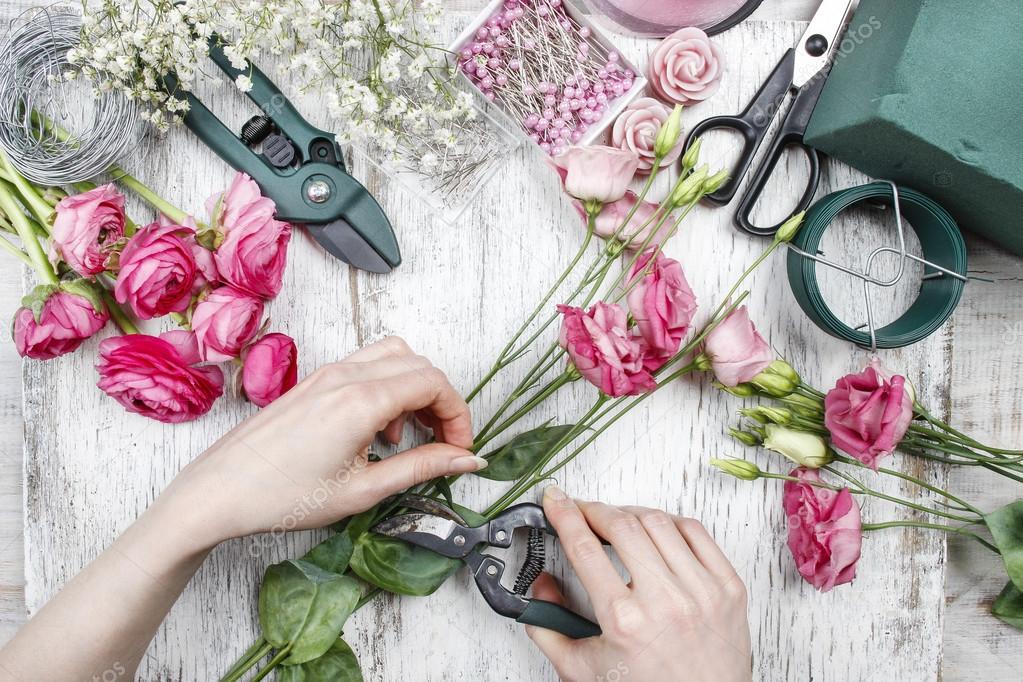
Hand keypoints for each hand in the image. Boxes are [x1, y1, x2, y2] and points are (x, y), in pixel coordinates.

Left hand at [167, 336, 483, 545]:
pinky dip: (388, 388)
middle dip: (442, 401)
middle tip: (444, 443)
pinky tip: (378, 431)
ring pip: (394, 357)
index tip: (461, 448)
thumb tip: (465, 459)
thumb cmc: (282, 496)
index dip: (458, 415)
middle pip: (419, 365)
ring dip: (415, 389)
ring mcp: (327, 374)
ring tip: (410, 436)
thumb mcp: (363, 489)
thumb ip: (421, 468)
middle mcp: (346, 376)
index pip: (434, 384)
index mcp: (361, 401)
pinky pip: (367, 366)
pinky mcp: (314, 381)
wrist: (219, 492)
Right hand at [527, 487, 750, 681]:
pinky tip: (657, 529)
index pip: (584, 548)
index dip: (564, 515)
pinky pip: (696, 532)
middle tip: (582, 510)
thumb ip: (549, 628)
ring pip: (658, 522)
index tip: (555, 499)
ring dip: (630, 513)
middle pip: (622, 526)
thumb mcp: (583, 671)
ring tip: (618, 522)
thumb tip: (540, 585)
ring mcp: (702, 590)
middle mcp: (666, 601)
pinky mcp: (729, 587)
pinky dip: (671, 522)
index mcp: (626, 621)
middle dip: (594, 509)